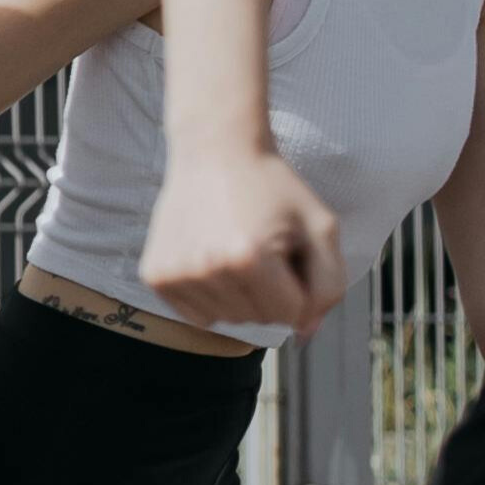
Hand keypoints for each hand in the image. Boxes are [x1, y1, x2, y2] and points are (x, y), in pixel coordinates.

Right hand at [141, 148, 343, 336]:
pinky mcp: (155, 276)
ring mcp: (175, 275)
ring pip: (229, 320)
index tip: (290, 251)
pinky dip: (213, 297)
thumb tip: (305, 332)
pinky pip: (199, 315)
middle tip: (262, 247)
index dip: (300, 285)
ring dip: (242, 295)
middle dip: (272, 292)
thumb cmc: (273, 187)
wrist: (215, 152)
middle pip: (259, 319)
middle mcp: (206, 270)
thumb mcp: (320, 227)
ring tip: (236, 251)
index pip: (291, 313)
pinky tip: (213, 260)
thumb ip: (329, 285)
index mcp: (249, 258)